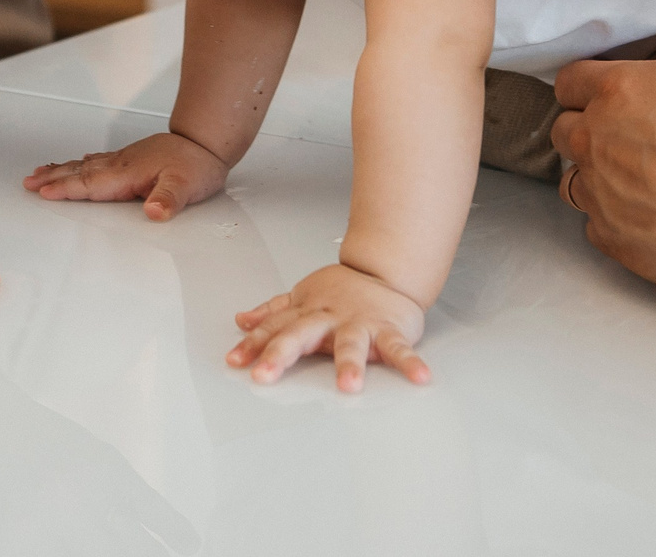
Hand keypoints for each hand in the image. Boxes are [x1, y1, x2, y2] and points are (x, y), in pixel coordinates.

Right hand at [23, 131, 230, 219]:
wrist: (206, 142)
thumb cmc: (198, 165)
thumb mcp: (188, 186)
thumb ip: (169, 199)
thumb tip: (154, 212)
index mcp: (129, 173)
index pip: (92, 184)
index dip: (67, 189)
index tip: (44, 192)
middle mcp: (122, 164)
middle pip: (80, 172)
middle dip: (53, 178)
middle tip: (28, 183)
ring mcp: (124, 159)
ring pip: (85, 165)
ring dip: (61, 169)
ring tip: (38, 173)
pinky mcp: (130, 159)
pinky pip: (97, 161)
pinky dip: (80, 164)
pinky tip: (77, 164)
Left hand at [227, 263, 429, 391]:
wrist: (386, 270)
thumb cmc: (342, 290)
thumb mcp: (303, 296)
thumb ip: (273, 312)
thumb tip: (242, 320)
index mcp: (308, 311)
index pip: (276, 327)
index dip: (254, 343)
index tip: (235, 361)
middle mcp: (330, 318)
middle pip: (302, 334)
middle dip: (281, 353)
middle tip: (264, 375)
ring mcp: (361, 324)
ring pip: (352, 343)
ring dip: (351, 364)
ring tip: (349, 386)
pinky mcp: (390, 330)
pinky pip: (400, 349)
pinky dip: (410, 363)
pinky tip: (420, 378)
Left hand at [550, 0, 655, 297]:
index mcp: (618, 91)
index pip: (570, 79)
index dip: (586, 82)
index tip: (607, 89)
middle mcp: (595, 141)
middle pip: (564, 128)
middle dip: (585, 126)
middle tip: (622, 130)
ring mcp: (599, 195)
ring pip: (571, 179)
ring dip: (591, 174)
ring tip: (627, 173)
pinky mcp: (614, 240)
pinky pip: (595, 226)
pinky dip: (611, 220)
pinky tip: (640, 217)